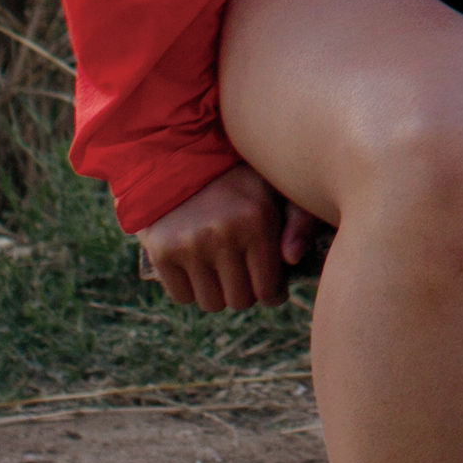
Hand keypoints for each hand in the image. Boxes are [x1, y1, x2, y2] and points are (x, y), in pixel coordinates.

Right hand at [131, 160, 311, 311]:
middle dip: (246, 292)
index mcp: (257, 220)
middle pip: (240, 301)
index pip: (269, 290)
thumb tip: (292, 258)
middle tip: (244, 274)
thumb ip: (300, 221)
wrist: (180, 158)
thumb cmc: (239, 179)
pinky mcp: (162, 251)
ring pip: (210, 303)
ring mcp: (189, 245)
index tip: (271, 286)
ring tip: (221, 269)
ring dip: (218, 293)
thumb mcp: (278, 188)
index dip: (272, 294)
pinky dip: (191, 289)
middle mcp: (222, 234)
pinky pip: (182, 296)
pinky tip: (198, 267)